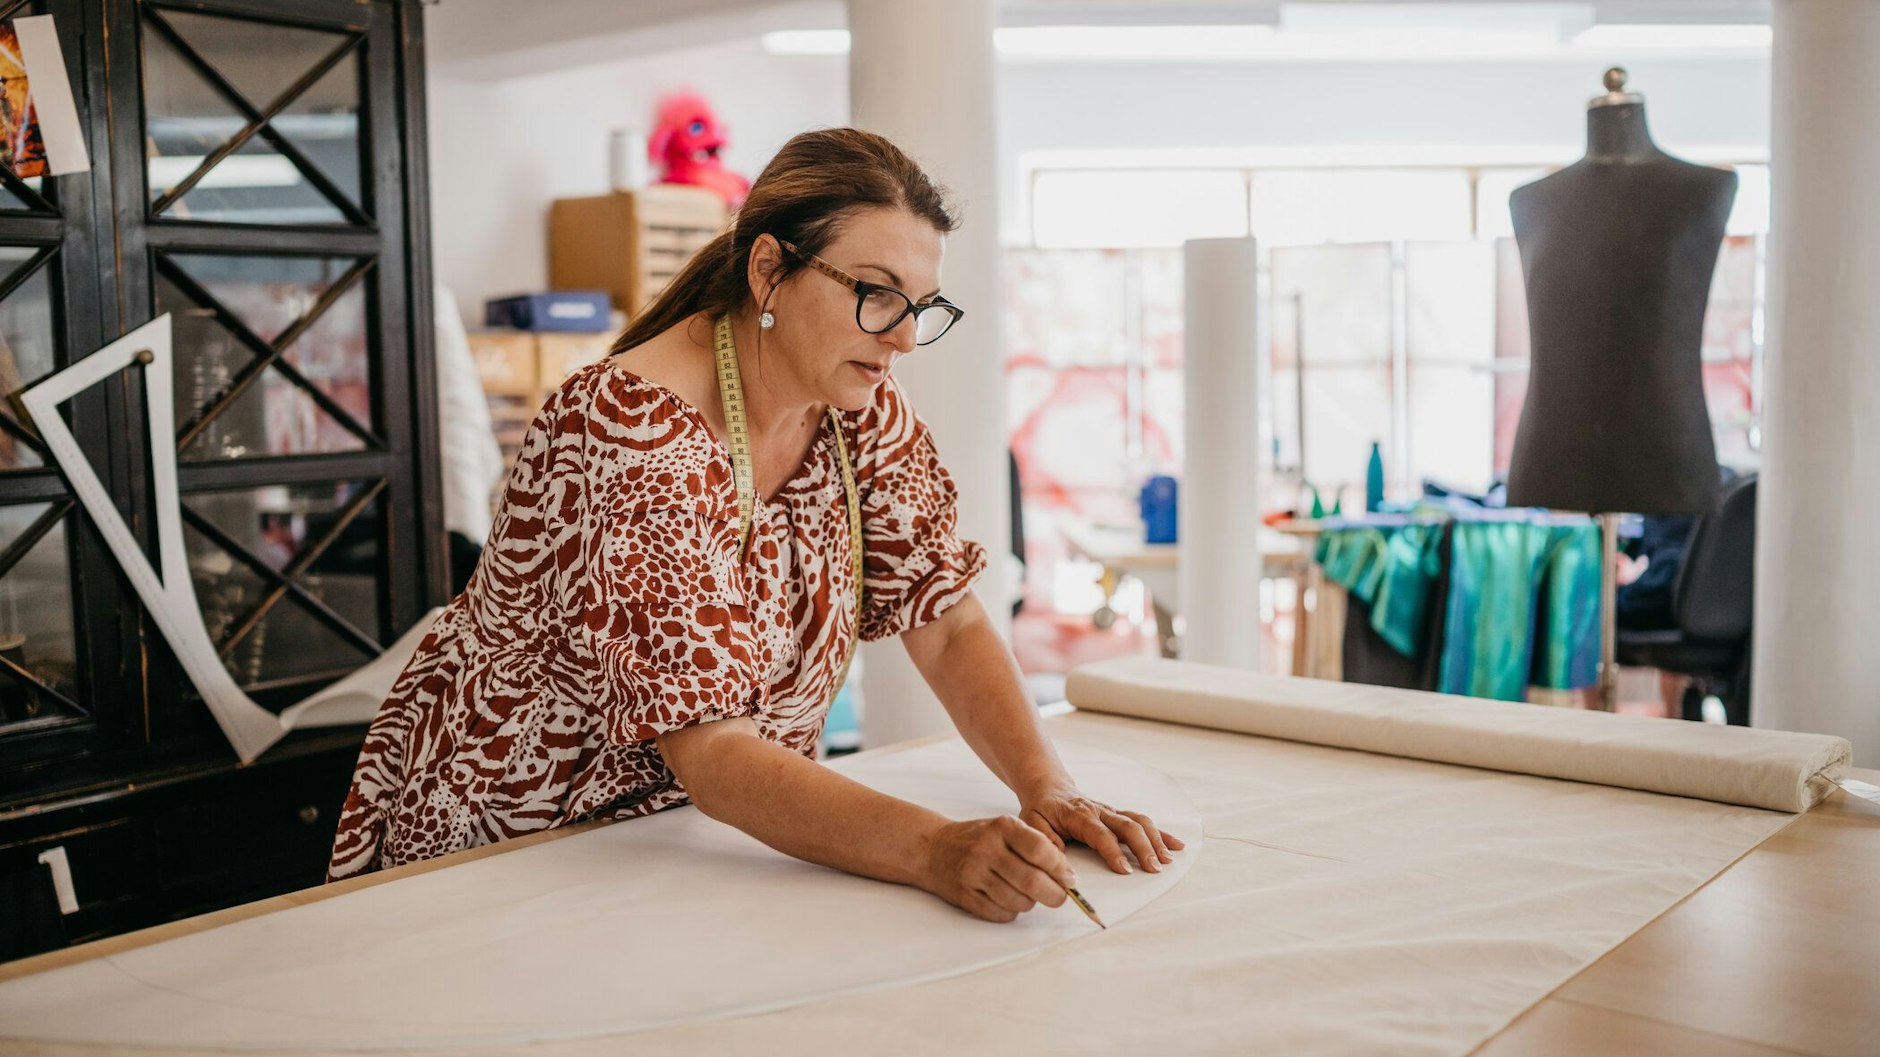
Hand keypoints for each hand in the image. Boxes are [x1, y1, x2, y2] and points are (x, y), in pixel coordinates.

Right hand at [920, 816, 1073, 923]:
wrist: (932, 848)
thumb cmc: (978, 839)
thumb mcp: (1004, 829)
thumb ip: (1034, 846)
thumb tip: (1067, 876)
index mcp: (1002, 827)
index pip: (1041, 850)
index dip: (1061, 869)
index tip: (1070, 878)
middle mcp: (987, 848)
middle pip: (1032, 881)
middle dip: (1054, 894)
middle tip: (1059, 896)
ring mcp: (974, 873)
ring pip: (1019, 901)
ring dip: (1031, 903)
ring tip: (1027, 894)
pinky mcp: (965, 895)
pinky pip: (1001, 913)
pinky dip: (1011, 912)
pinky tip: (1008, 900)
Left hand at [1019, 785, 1185, 874]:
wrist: (1047, 788)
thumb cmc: (1040, 809)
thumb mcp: (1031, 824)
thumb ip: (1043, 841)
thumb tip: (1057, 861)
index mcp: (1079, 815)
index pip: (1100, 834)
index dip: (1113, 852)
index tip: (1125, 870)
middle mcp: (1100, 811)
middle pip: (1128, 826)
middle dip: (1143, 847)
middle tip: (1154, 869)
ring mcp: (1111, 812)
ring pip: (1139, 821)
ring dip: (1156, 840)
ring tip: (1168, 860)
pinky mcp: (1118, 814)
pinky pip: (1142, 821)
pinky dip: (1161, 833)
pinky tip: (1176, 845)